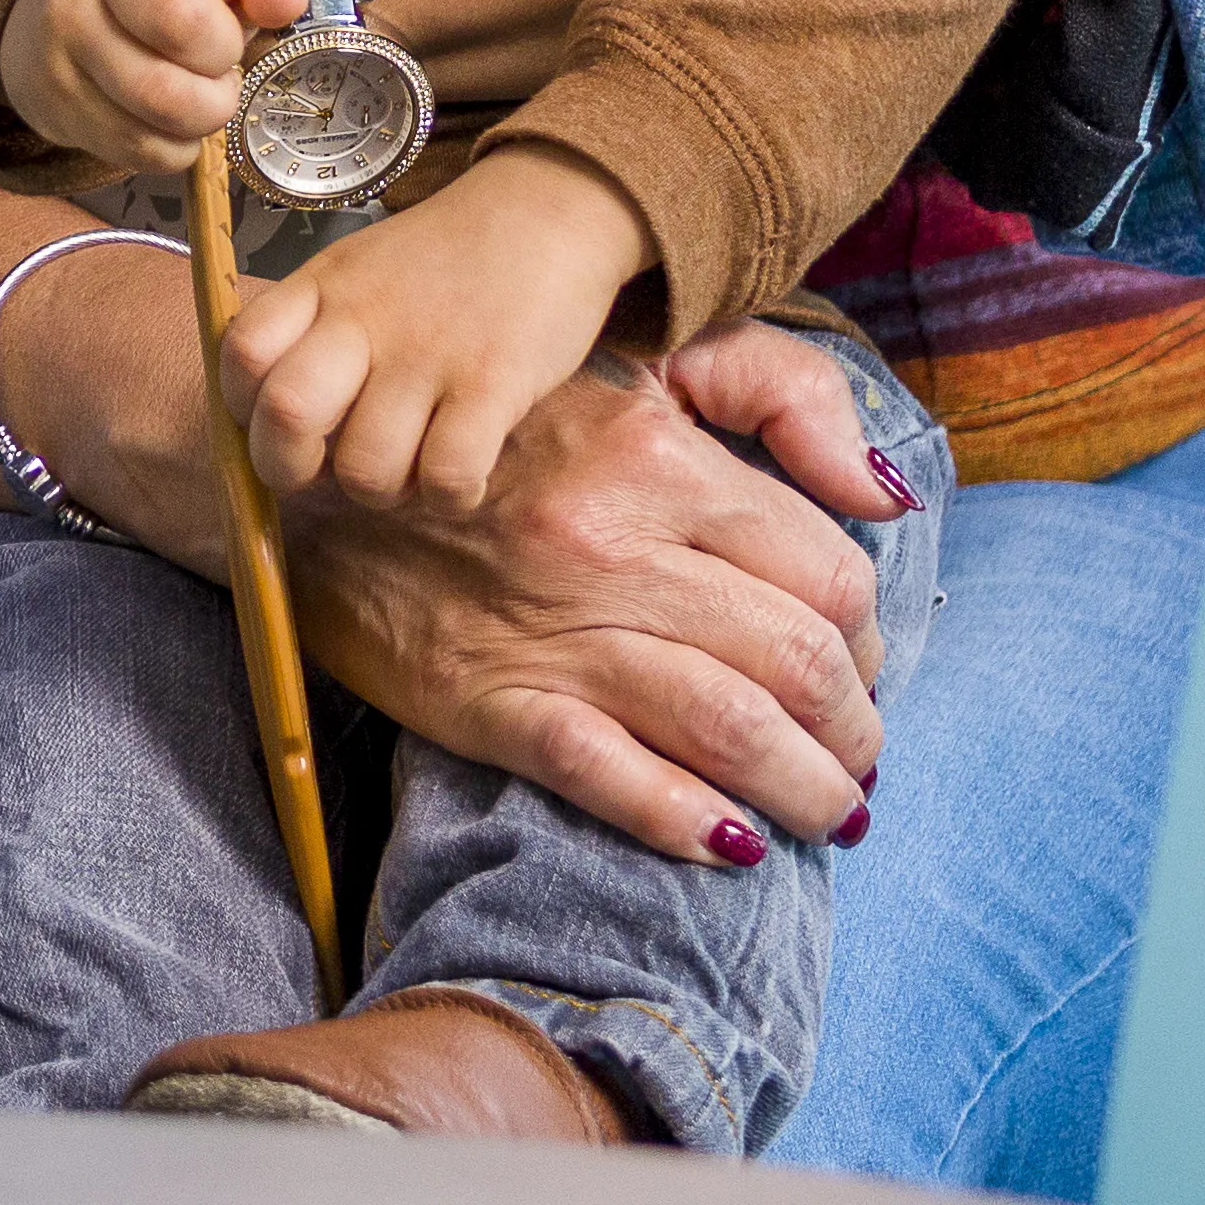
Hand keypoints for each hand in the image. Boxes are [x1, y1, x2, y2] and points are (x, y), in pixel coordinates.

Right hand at [0, 0, 297, 170]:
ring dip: (208, 108)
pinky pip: (147, 145)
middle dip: (224, 49)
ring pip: (163, 97)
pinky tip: (168, 117)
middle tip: (218, 50)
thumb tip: (286, 1)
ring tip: (203, 90)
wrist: (53, 24)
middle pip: (180, 18)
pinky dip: (178, 144)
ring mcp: (60, 28)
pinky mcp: (57, 96)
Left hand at [224, 146, 652, 510]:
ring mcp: (428, 354)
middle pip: (287, 415)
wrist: (546, 215)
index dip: (242, 408)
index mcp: (321, 288)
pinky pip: (447, 476)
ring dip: (381, 490)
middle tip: (324, 469)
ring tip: (407, 464)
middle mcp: (363, 319)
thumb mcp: (356, 269)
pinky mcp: (494, 385)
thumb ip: (310, 327)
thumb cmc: (445, 259)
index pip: (241, 353)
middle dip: (290, 469)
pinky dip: (448, 496)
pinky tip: (459, 472)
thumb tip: (269, 419)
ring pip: (366, 467)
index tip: (271, 425)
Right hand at [276, 352, 895, 867]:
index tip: (856, 668)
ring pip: (730, 729)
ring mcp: (549, 629)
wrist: (317, 471)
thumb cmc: (499, 421)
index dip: (866, 639)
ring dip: (805, 791)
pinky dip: (687, 823)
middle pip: (797, 663)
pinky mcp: (485, 701)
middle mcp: (612, 544)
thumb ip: (777, 390)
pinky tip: (727, 841)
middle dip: (854, 732)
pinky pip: (611, 776)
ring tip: (825, 813)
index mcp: (656, 458)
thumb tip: (887, 490)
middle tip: (854, 758)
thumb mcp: (638, 362)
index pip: (827, 576)